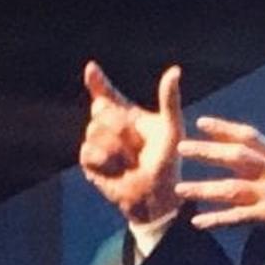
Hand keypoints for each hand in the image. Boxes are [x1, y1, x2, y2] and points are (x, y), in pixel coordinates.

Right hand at [77, 61, 185, 230]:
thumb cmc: (167, 163)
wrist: (156, 196)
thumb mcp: (171, 129)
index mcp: (127, 114)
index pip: (107, 93)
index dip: (97, 81)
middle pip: (101, 110)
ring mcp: (97, 143)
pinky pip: (89, 151)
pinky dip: (108, 162)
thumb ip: (169, 100)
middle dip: (121, 126)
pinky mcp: (89, 161)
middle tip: (138, 145)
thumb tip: (175, 70)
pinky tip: (119, 170)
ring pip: (94, 130)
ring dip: (118, 148)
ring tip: (131, 161)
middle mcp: (109, 126)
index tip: (92, 68)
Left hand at [175, 119, 264, 264]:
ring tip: (180, 189)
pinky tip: (198, 222)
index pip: (249, 136)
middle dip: (207, 151)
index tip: (201, 122)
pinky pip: (237, 217)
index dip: (224, 128)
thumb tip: (240, 159)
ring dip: (203, 188)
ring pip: (231, 188)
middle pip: (237, 156)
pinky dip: (216, 220)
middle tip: (181, 148)